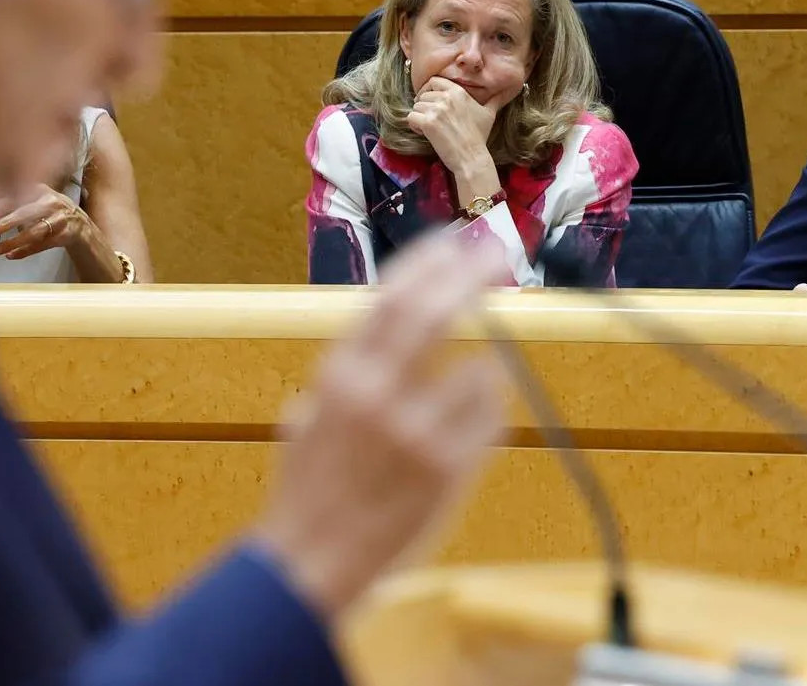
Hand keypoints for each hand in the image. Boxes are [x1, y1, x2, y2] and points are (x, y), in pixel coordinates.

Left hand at [0, 185, 95, 262]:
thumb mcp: (36, 202)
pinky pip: (41, 245)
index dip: (5, 204)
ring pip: (34, 232)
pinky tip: (11, 255)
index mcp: (41, 191)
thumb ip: (14, 205)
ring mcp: (60, 219)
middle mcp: (52, 203)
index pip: (20, 196)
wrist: (80, 223)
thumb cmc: (50, 210)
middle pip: (27, 213)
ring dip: (14, 242)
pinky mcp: (64, 235)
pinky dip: (25, 251)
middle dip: (8, 222)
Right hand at [254, 233, 508, 618]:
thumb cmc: (309, 492)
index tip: (454, 242)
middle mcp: (376, 394)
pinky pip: (489, 418)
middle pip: (435, 311)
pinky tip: (470, 424)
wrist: (310, 565)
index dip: (427, 263)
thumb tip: (382, 329)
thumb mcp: (309, 419)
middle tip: (496, 254)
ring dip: (481, 368)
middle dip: (469, 275)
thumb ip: (347, 376)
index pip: (390, 296)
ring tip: (465, 388)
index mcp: (339, 375)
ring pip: (478, 368)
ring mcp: (416, 432)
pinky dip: (487, 411)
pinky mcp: (448, 469)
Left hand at [406, 77, 519, 198]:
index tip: (430, 101)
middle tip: (430, 118)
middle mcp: (446, 97)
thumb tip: (508, 90)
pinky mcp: (428, 123)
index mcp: (458, 91)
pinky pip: (411, 117)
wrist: (472, 157)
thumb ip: (495, 99)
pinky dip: (414, 126)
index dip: (429, 90)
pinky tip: (424, 133)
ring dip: (419, 117)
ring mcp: (436, 110)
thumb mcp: (489, 114)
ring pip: (416, 106)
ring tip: (429, 129)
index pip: (434, 80)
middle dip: (424, 106)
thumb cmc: (479, 136)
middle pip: (423, 94)